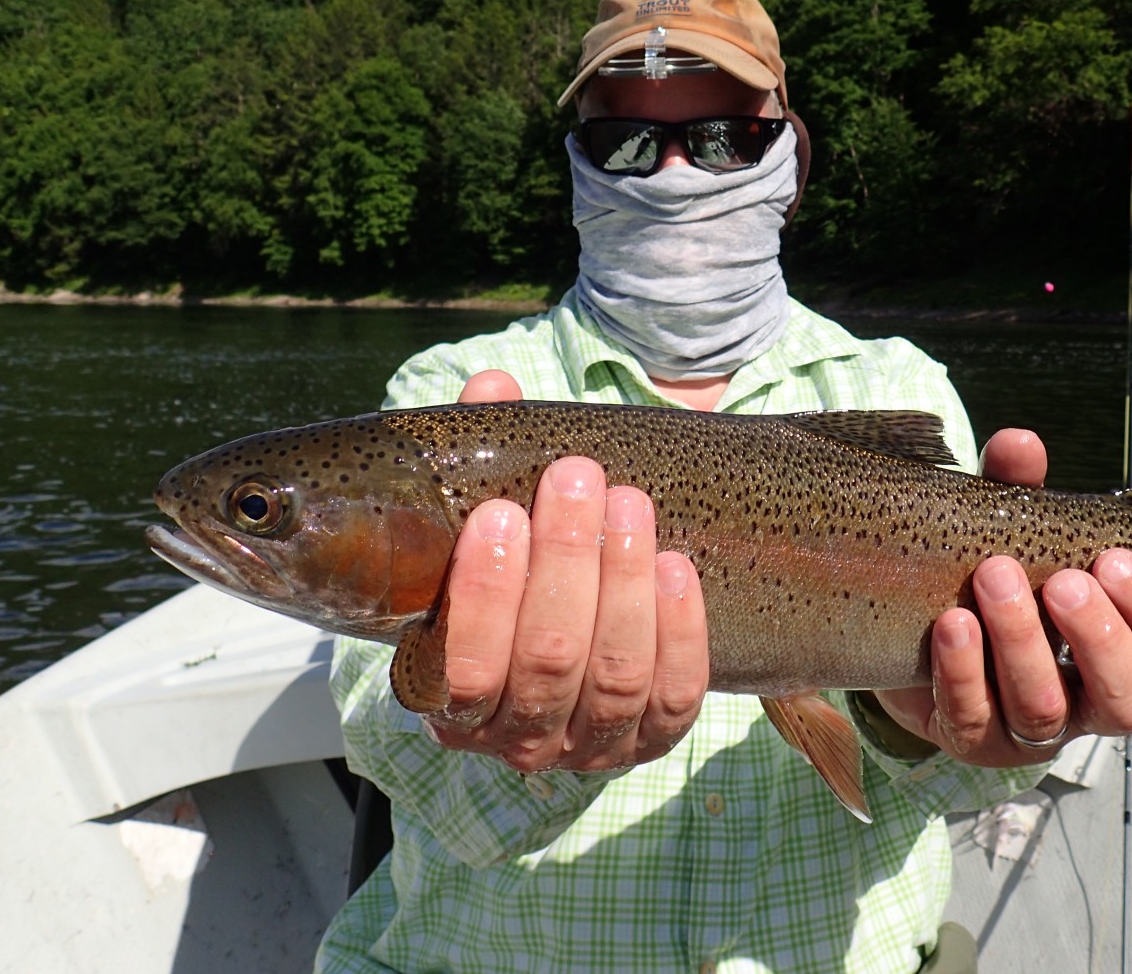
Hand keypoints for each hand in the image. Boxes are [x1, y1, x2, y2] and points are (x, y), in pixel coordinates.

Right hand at [420, 371, 711, 772]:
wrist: (586, 623)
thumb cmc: (522, 566)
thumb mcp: (494, 520)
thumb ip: (484, 457)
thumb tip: (491, 386)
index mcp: (452, 699)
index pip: (463, 666)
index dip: (484, 592)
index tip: (500, 509)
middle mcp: (518, 738)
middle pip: (547, 660)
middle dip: (566, 561)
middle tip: (578, 477)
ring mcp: (591, 746)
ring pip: (615, 676)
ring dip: (624, 583)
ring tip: (629, 503)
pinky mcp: (656, 737)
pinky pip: (676, 693)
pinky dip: (678, 629)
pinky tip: (674, 564)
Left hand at [874, 428, 1131, 765]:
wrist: (913, 629)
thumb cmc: (990, 578)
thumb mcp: (1009, 529)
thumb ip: (1018, 491)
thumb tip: (1021, 443)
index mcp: (1125, 649)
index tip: (1116, 561)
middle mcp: (1089, 701)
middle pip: (1130, 700)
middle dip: (1100, 639)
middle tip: (1064, 580)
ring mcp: (1030, 731)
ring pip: (1043, 710)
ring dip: (1022, 642)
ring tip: (992, 576)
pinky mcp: (970, 741)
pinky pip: (971, 718)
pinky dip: (961, 669)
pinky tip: (950, 623)